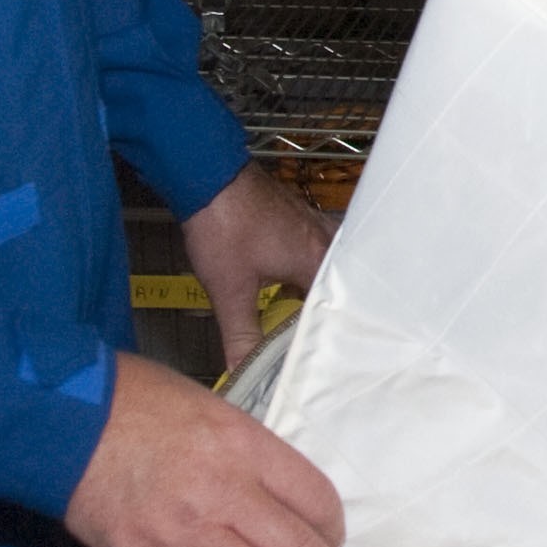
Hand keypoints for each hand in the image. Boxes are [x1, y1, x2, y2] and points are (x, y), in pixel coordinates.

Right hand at [63, 351, 368, 546]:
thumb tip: (274, 491)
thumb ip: (246, 450)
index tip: (335, 545)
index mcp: (246, 444)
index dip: (334, 529)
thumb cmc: (136, 399)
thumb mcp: (211, 406)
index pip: (314, 496)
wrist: (64, 416)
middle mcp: (225, 489)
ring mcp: (185, 530)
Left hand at [181, 164, 335, 371]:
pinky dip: (308, 272)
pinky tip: (292, 286)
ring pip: (328, 268)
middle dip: (329, 314)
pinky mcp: (296, 218)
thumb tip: (242, 371)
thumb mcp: (229, 290)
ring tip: (311, 320)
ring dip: (319, 292)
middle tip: (324, 343)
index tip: (328, 356)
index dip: (333, 333)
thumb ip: (240, 336)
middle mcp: (325, 241)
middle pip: (339, 287)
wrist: (208, 174)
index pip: (339, 308)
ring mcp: (312, 224)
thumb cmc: (224, 226)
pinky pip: (315, 252)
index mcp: (318, 261)